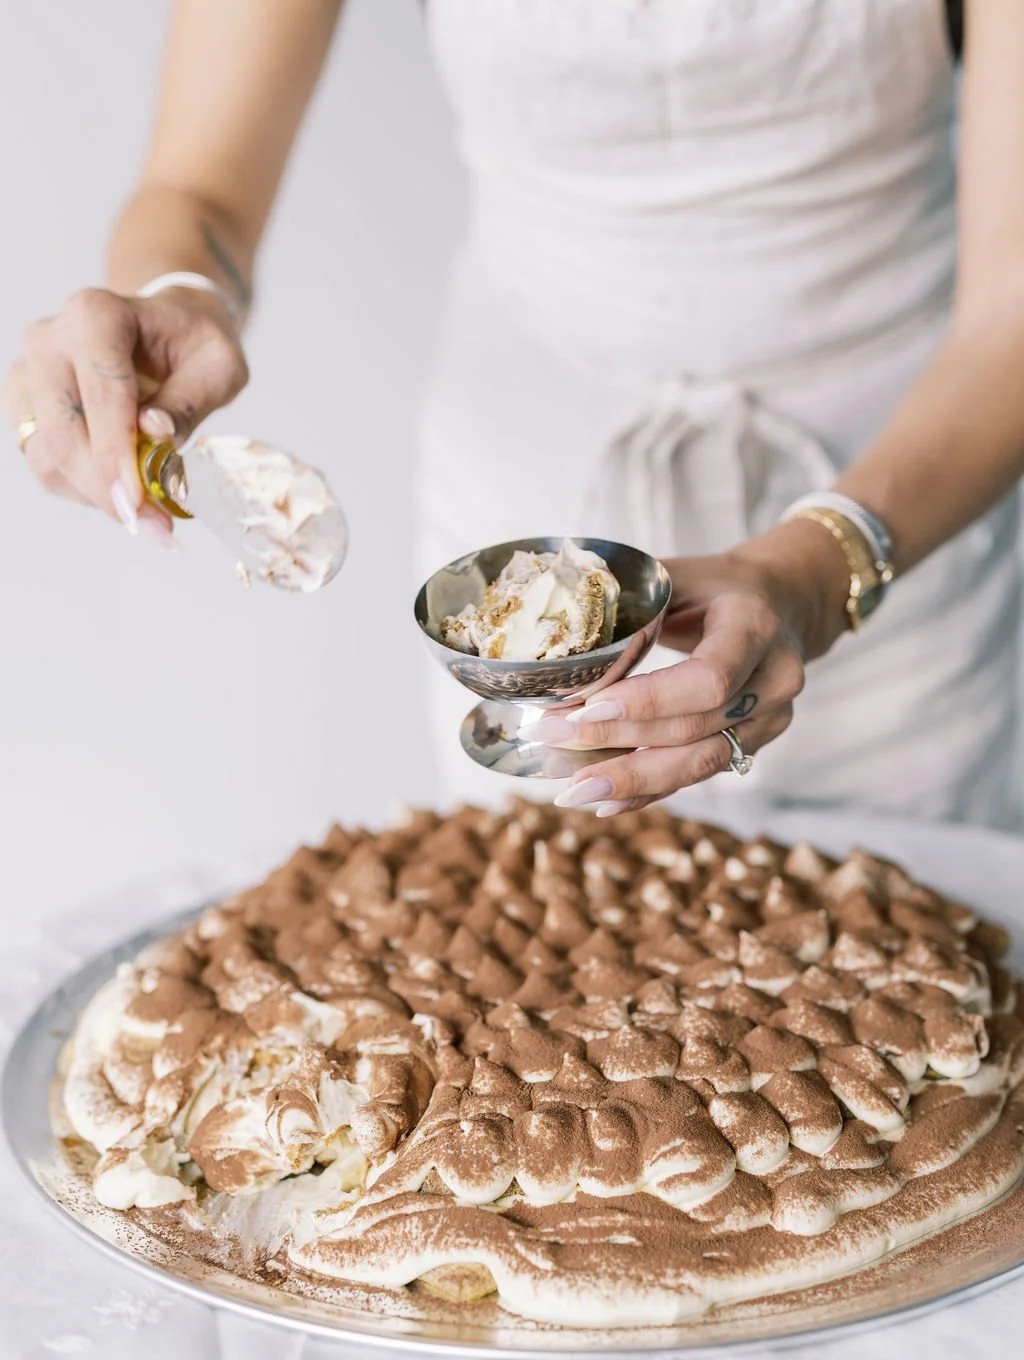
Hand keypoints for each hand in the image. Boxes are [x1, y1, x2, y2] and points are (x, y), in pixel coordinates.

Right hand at [3, 286, 247, 542]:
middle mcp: (50, 339)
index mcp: (96, 315)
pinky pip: (43, 463)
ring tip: (147, 509)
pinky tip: (122, 488)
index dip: (118, 454)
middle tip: (153, 526)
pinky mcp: (25, 407)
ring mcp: (29, 373)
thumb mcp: (218, 366)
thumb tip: (154, 433)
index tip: (139, 502)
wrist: (165, 331)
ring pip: (47, 455)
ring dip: (96, 494)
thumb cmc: (193, 346)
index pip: (102, 394)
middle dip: (107, 489)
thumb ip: (190, 401)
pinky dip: (83, 489)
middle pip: (63, 432)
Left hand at [522, 522, 848, 814]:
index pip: (708, 677)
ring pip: (699, 762)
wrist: (777, 603)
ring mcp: (771, 719)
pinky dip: (650, 791)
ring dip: (631, 779)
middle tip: (553, 739)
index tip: (587, 707)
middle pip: (694, 727)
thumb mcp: (675, 576)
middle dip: (618, 739)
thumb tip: (554, 641)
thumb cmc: (712, 587)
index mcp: (756, 626)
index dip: (649, 700)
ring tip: (573, 789)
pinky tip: (606, 802)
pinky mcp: (754, 745)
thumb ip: (627, 604)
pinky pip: (699, 775)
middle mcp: (775, 678)